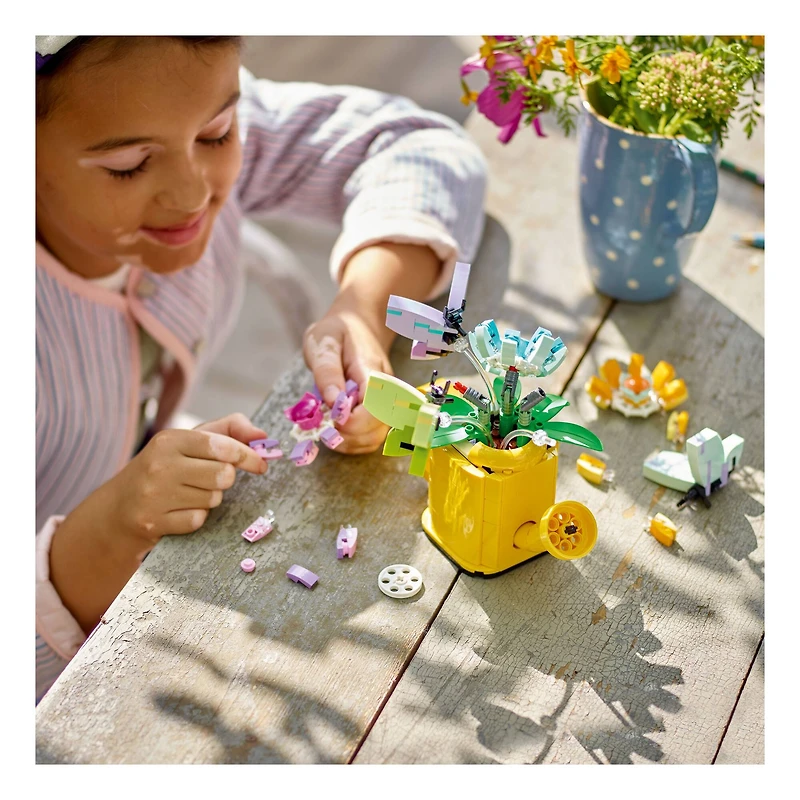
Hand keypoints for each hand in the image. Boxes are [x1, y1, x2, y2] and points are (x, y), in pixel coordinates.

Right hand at [109, 413, 268, 543]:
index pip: (223, 447)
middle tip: (212, 478)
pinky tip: (179, 510)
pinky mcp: (152, 522)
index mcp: (170, 439)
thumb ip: (231, 429)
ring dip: (209, 498)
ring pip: (213, 499)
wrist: (118, 507)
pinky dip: (196, 517)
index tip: (260, 464)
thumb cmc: (166, 467)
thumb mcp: (191, 440)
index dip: (248, 456)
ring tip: (189, 493)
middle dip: (225, 479)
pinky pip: (198, 521)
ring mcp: (154, 495)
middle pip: (223, 476)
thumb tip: (263, 436)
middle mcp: (160, 465)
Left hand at [303, 307, 392, 453]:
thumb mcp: (324, 342)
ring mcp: (386, 403)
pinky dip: (353, 442)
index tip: (328, 416)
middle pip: (377, 428)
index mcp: (372, 371)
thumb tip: (333, 402)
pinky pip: (372, 437)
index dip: (351, 421)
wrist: (359, 325)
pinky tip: (337, 430)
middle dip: (347, 435)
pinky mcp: (381, 411)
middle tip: (322, 423)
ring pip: (376, 438)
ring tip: (327, 427)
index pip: (375, 407)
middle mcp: (386, 390)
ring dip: (349, 442)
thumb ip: (327, 372)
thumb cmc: (338, 332)